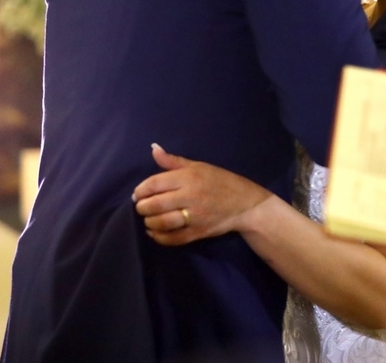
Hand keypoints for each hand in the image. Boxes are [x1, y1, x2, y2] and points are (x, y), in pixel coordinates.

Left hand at [132, 144, 271, 245]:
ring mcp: (194, 216)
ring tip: (149, 218)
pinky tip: (154, 231)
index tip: (139, 194)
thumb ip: (173, 161)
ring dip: (149, 222)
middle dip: (142, 207)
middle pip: (154, 204)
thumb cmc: (221, 181)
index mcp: (189, 177)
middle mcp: (190, 196)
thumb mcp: (199, 166)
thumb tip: (153, 148)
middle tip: (142, 207)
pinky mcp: (198, 232)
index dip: (141, 190)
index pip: (154, 184)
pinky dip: (158, 237)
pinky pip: (172, 238)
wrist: (246, 204)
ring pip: (161, 222)